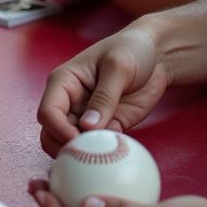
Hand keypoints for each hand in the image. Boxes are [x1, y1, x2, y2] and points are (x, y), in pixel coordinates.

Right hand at [36, 23, 167, 155]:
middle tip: (88, 156)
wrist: (157, 55)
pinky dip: (103, 155)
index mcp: (64, 82)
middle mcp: (70, 102)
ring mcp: (87, 117)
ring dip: (83, 154)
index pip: (48, 112)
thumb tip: (87, 126)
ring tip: (102, 156)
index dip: (58, 129)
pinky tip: (117, 153)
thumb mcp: (118, 67)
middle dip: (65, 148)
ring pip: (71, 144)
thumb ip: (104, 97)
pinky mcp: (107, 127)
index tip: (78, 140)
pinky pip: (98, 148)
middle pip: (51, 133)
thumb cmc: (131, 49)